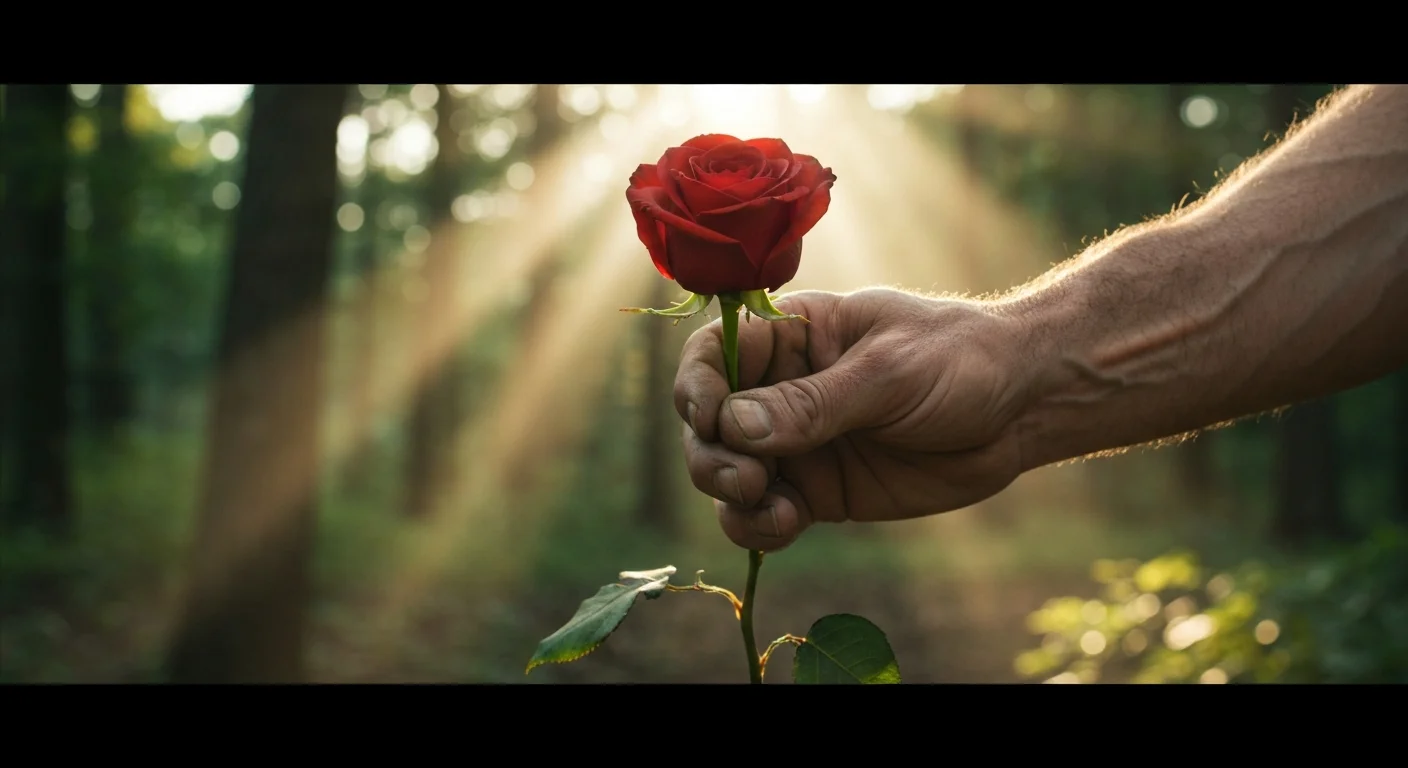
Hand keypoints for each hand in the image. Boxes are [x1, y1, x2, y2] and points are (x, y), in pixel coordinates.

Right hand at [675, 288, 1032, 550]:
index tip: (711, 418)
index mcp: (790, 335)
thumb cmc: (959, 361)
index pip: (712, 355)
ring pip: (726, 474)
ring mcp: (795, 444)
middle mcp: (779, 389)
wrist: (1022, 408)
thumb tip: (734, 426)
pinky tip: (787, 526)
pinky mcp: (816, 492)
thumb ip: (813, 402)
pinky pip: (762, 515)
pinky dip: (757, 528)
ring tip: (777, 511)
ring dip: (731, 498)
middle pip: (707, 424)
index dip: (696, 386)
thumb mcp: (889, 372)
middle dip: (712, 456)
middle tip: (750, 480)